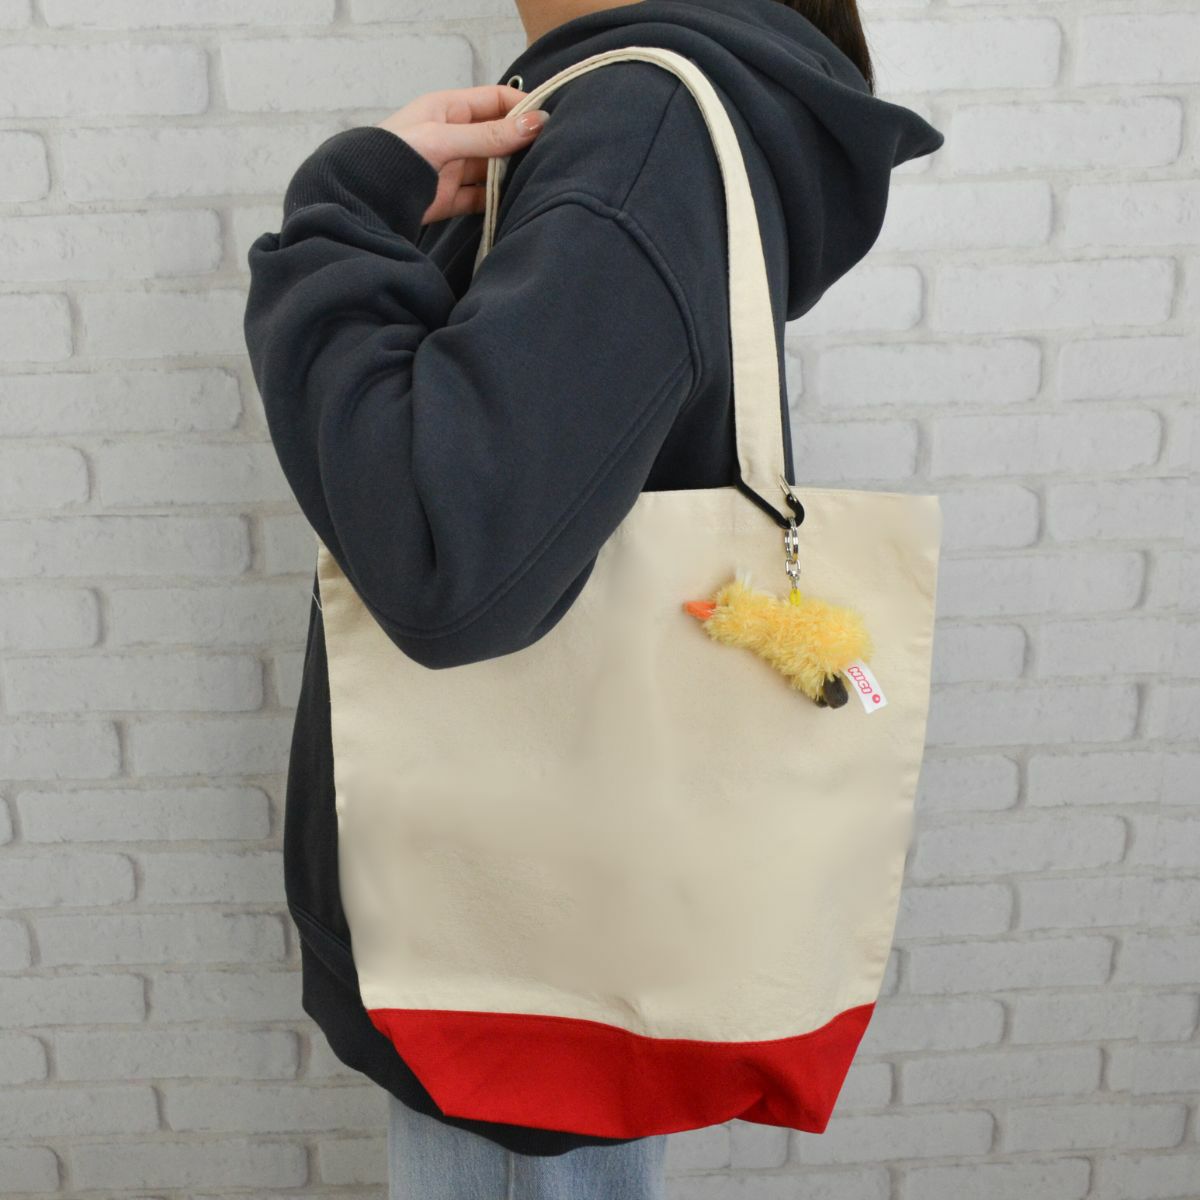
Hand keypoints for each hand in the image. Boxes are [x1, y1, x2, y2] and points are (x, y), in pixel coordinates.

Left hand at [378, 85, 549, 224]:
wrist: (361, 198)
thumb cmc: (394, 156)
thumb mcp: (445, 139)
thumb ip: (490, 136)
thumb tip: (535, 124)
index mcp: (449, 109)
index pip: (495, 100)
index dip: (522, 108)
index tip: (549, 123)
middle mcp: (453, 135)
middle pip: (498, 136)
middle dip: (521, 144)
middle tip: (549, 154)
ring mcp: (452, 168)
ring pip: (492, 168)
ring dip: (511, 174)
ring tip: (536, 179)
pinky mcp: (450, 198)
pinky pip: (481, 197)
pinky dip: (497, 200)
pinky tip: (514, 201)